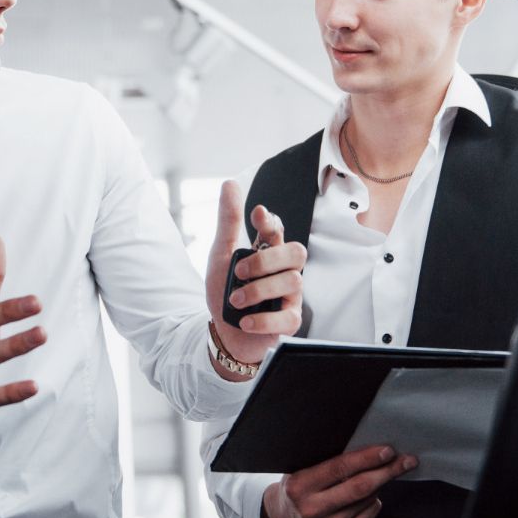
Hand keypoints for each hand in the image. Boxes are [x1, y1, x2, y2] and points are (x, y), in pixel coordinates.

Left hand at [206, 180, 305, 366]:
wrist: (224, 334)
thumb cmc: (227, 292)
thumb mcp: (221, 256)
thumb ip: (229, 222)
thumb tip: (230, 183)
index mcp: (269, 252)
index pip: (277, 230)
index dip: (271, 221)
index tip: (257, 214)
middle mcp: (284, 271)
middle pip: (296, 252)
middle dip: (266, 259)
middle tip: (239, 272)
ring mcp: (291, 296)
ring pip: (293, 281)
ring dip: (257, 290)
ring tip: (235, 300)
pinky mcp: (290, 322)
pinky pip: (288, 317)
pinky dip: (263, 319)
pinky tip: (245, 320)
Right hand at [260, 445, 417, 517]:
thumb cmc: (298, 488)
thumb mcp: (301, 470)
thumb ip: (327, 464)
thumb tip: (367, 450)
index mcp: (301, 486)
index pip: (339, 469)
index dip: (366, 459)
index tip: (387, 450)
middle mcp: (314, 509)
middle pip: (359, 488)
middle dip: (387, 471)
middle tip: (407, 460)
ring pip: (367, 501)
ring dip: (380, 484)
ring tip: (383, 472)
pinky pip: (369, 514)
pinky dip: (374, 500)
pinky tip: (369, 494)